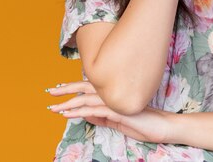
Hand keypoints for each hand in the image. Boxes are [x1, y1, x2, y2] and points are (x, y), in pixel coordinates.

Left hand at [47, 80, 171, 143]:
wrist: (162, 127)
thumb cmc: (143, 123)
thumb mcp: (118, 121)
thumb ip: (103, 117)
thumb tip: (86, 115)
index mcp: (114, 94)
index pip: (90, 87)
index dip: (74, 86)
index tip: (60, 88)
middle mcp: (113, 93)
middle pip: (85, 88)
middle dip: (66, 90)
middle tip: (50, 92)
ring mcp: (115, 101)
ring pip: (86, 99)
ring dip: (68, 103)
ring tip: (54, 107)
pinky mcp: (117, 110)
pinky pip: (94, 110)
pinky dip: (78, 112)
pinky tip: (68, 114)